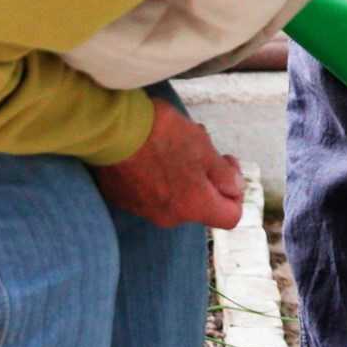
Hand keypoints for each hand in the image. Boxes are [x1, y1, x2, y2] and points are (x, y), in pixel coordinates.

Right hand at [98, 100, 244, 229]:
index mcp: (194, 206)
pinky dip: (155, 177)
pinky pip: (149, 193)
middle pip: (200, 205)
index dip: (236, 191)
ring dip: (180, 176)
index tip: (226, 163)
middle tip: (198, 147)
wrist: (110, 129)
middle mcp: (170, 217)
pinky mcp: (123, 199)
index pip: (230, 217)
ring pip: (175, 197)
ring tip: (171, 144)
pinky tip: (148, 152)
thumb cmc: (162, 135)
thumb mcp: (204, 148)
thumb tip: (235, 189)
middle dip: (205, 178)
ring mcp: (143, 210)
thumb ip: (224, 174)